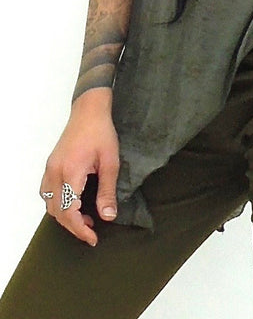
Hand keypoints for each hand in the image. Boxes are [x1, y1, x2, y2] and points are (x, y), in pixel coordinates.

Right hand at [39, 88, 119, 246]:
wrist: (89, 110)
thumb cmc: (101, 132)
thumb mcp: (110, 162)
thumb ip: (107, 191)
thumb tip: (108, 215)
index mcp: (70, 172)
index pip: (69, 212)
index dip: (80, 229)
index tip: (92, 237)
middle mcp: (55, 172)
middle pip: (57, 212)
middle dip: (74, 226)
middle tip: (91, 231)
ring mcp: (50, 169)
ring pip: (49, 204)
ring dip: (64, 216)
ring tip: (84, 217)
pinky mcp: (51, 165)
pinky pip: (47, 192)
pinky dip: (57, 203)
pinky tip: (72, 202)